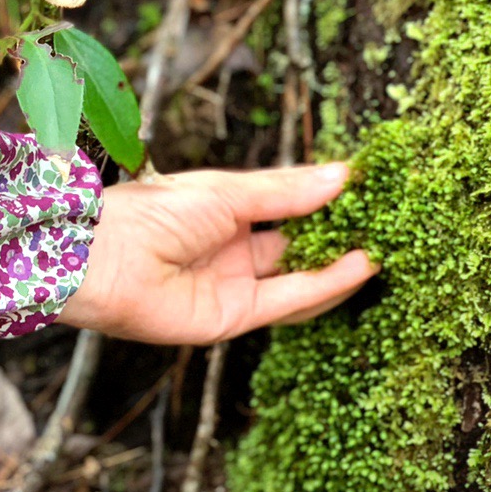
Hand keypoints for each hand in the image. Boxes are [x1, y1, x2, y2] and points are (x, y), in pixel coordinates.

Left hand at [59, 163, 376, 344]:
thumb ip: (287, 191)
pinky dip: (326, 285)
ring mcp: (232, 285)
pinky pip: (288, 302)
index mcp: (221, 211)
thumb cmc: (152, 213)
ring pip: (298, 277)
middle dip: (338, 234)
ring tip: (385, 242)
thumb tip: (343, 174)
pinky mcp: (233, 317)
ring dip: (340, 264)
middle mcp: (229, 249)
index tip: (369, 187)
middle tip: (387, 219)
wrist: (103, 259)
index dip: (324, 198)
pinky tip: (361, 265)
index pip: (284, 204)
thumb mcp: (228, 193)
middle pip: (294, 244)